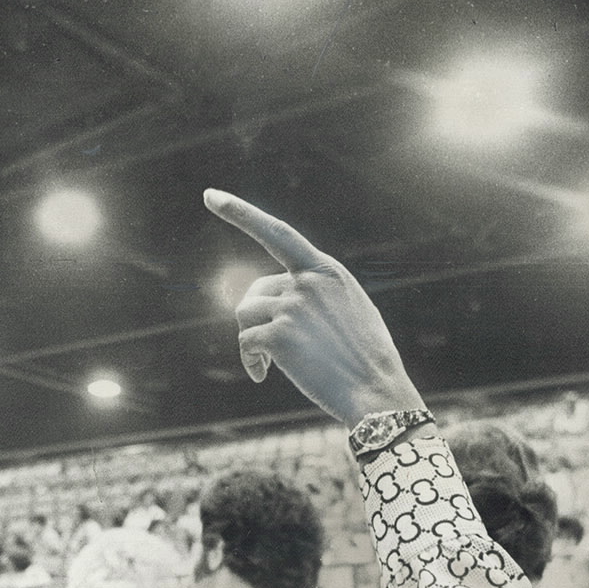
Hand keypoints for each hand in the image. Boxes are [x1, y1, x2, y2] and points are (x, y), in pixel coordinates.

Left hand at [204, 188, 426, 428]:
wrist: (377, 391)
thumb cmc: (366, 356)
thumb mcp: (350, 306)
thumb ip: (316, 290)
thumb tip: (276, 293)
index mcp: (326, 269)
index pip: (276, 233)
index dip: (241, 213)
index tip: (211, 196)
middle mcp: (306, 282)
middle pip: (254, 291)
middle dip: (255, 317)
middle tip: (268, 347)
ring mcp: (292, 308)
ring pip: (245, 316)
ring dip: (251, 340)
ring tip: (269, 361)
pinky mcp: (279, 337)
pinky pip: (246, 343)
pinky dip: (251, 360)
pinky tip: (262, 374)